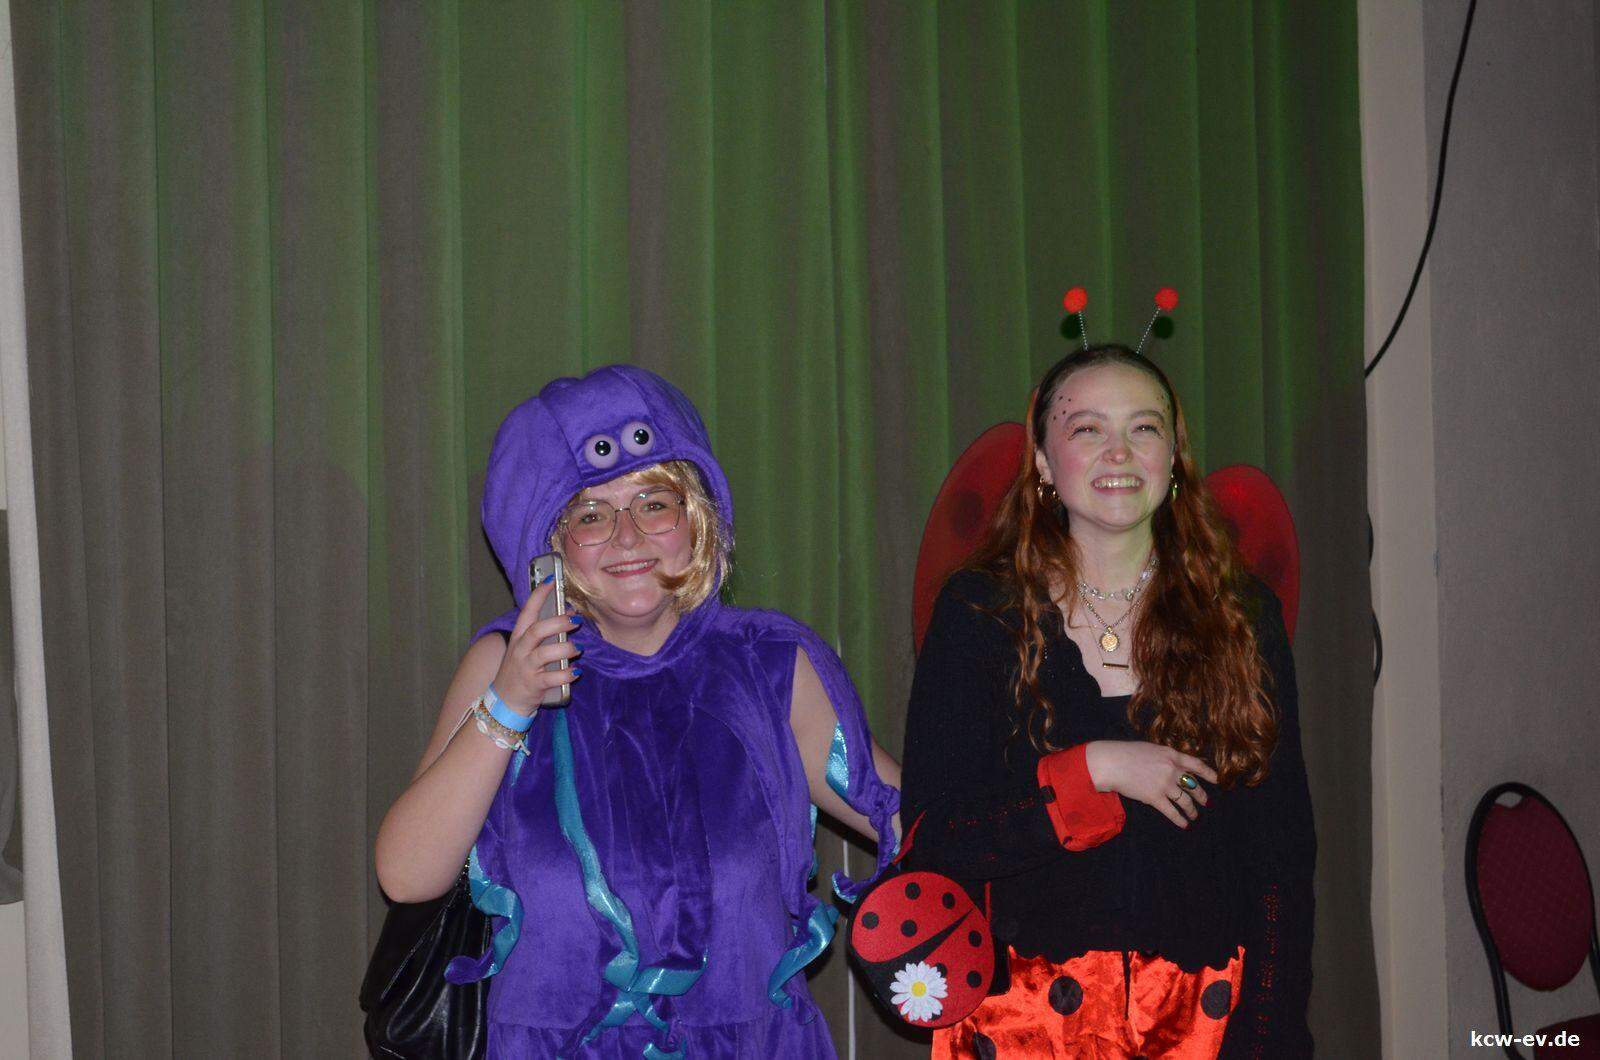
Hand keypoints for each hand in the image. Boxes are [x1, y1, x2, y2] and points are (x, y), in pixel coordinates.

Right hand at [490, 578, 581, 713]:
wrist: (505, 701)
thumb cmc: (520, 670)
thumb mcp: (528, 649)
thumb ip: (546, 633)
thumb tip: (570, 615)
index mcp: (519, 637)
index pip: (527, 611)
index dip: (538, 595)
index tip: (551, 581)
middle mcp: (520, 650)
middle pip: (536, 630)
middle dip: (557, 623)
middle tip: (575, 621)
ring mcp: (525, 668)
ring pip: (543, 654)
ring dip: (564, 648)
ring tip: (579, 648)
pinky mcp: (533, 685)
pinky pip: (551, 678)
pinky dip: (565, 674)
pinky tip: (576, 671)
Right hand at [1083, 740, 1217, 828]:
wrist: (1111, 763)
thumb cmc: (1127, 754)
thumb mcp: (1151, 749)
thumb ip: (1166, 757)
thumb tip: (1177, 766)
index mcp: (1171, 755)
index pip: (1197, 764)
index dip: (1209, 773)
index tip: (1218, 780)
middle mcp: (1172, 770)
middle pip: (1193, 785)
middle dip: (1202, 795)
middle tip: (1206, 801)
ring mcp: (1164, 784)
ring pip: (1185, 801)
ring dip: (1192, 810)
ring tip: (1194, 815)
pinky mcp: (1155, 798)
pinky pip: (1172, 812)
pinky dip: (1180, 819)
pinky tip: (1184, 824)